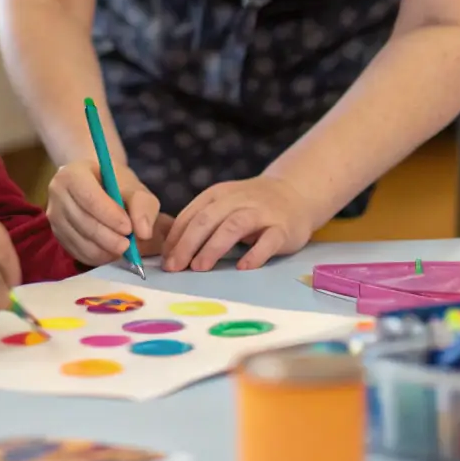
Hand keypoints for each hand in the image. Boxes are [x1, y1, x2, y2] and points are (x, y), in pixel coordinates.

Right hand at [47, 159, 169, 266]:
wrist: (96, 185)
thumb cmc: (115, 184)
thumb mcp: (134, 187)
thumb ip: (143, 206)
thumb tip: (143, 233)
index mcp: (73, 173)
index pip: (89, 198)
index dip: (109, 216)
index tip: (128, 228)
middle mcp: (58, 192)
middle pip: (83, 222)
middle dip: (108, 238)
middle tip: (128, 245)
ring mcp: (54, 215)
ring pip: (79, 240)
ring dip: (104, 250)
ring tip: (122, 248)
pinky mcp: (57, 234)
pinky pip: (76, 251)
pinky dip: (96, 257)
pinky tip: (110, 252)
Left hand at [162, 176, 314, 272]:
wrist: (294, 193)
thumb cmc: (251, 205)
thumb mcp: (223, 205)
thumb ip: (202, 222)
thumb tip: (172, 252)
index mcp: (218, 195)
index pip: (191, 215)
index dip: (175, 237)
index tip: (165, 260)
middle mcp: (237, 200)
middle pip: (207, 219)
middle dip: (187, 243)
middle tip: (174, 267)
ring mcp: (260, 213)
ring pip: (233, 226)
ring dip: (213, 246)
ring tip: (199, 267)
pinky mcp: (282, 228)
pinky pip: (268, 240)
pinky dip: (254, 254)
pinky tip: (242, 267)